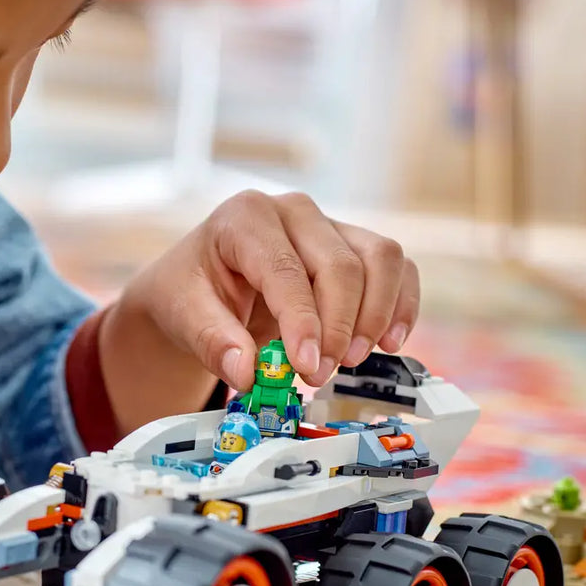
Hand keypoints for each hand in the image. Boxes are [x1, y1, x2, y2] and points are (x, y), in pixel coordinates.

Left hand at [126, 190, 419, 390]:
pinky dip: (402, 305)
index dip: (302, 320)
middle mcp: (294, 211)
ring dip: (375, 316)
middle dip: (338, 327)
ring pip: (381, 259)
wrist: (201, 284)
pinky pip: (397, 268)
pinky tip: (389, 342)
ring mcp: (330, 225)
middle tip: (319, 374)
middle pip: (340, 265)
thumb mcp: (183, 315)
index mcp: (245, 217)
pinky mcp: (356, 246)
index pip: (284, 269)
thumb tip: (247, 374)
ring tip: (351, 360)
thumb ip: (212, 342)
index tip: (306, 365)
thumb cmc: (192, 292)